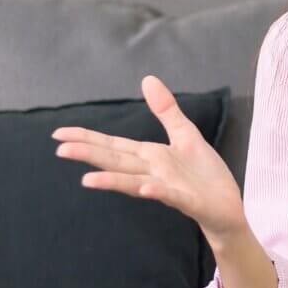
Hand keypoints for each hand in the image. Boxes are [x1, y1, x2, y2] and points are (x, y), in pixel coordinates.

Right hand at [51, 74, 246, 241]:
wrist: (228, 209)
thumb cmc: (205, 176)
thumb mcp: (185, 135)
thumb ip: (165, 110)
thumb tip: (147, 78)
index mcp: (151, 157)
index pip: (113, 146)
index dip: (87, 138)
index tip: (59, 134)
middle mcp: (153, 173)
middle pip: (117, 161)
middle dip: (89, 154)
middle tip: (59, 150)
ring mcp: (169, 188)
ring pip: (135, 182)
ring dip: (113, 181)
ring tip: (87, 179)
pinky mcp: (189, 201)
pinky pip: (172, 195)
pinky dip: (158, 191)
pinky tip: (147, 188)